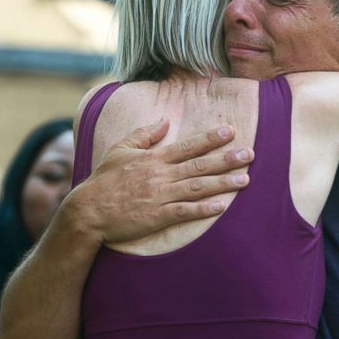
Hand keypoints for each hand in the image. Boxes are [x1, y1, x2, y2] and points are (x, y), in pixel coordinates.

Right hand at [71, 119, 253, 244]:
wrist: (89, 211)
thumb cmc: (104, 180)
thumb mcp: (121, 150)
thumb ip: (144, 134)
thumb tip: (164, 121)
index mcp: (154, 159)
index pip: (187, 146)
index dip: (210, 139)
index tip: (230, 132)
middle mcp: (161, 175)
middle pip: (199, 165)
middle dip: (226, 159)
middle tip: (249, 154)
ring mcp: (160, 196)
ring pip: (197, 187)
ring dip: (222, 183)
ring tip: (245, 179)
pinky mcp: (157, 217)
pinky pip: (184, 212)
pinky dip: (203, 209)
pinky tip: (221, 206)